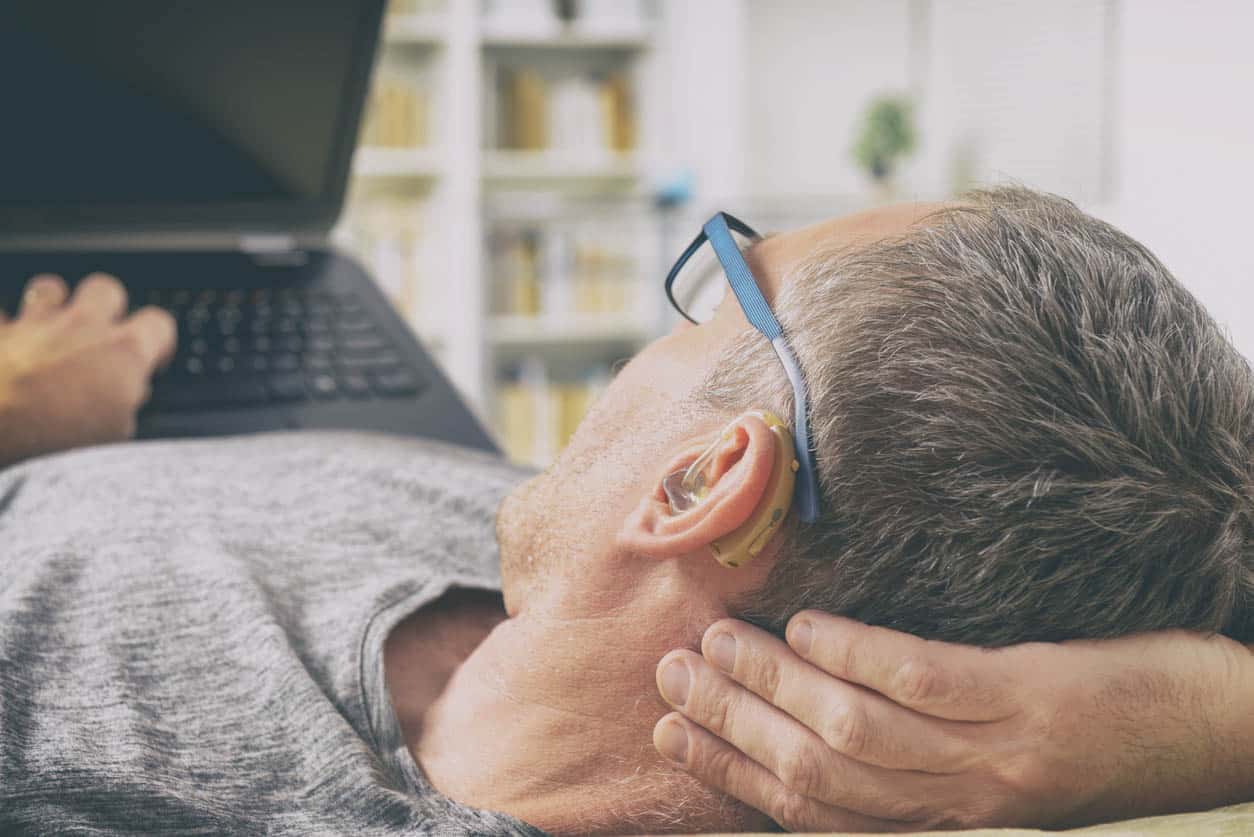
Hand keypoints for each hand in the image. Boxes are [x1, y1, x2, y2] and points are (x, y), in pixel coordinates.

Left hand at [0, 273, 175, 466]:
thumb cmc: (53, 445)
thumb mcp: (114, 439)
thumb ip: (125, 406)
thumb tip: (127, 397)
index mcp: (123, 353)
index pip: (158, 324)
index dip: (157, 341)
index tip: (150, 359)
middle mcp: (81, 328)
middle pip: (106, 289)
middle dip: (107, 307)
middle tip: (102, 336)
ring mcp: (33, 325)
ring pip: (50, 288)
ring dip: (54, 305)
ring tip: (52, 331)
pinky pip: (0, 315)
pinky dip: (5, 325)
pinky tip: (8, 344)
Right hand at [654, 611, 1253, 831]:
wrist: (1224, 730)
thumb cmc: (1109, 736)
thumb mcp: (1004, 764)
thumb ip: (924, 748)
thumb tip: (827, 698)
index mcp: (946, 821)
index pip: (815, 810)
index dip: (734, 775)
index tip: (672, 732)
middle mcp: (960, 804)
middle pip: (818, 774)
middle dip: (732, 727)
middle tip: (671, 673)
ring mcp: (996, 755)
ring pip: (855, 734)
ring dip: (772, 688)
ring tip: (718, 641)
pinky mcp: (1032, 700)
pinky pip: (924, 684)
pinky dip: (856, 656)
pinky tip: (810, 627)